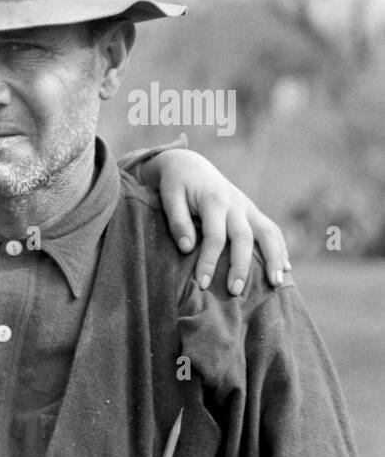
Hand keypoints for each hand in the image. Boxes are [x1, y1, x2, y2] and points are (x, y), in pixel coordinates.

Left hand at [149, 149, 290, 293]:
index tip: (202, 284)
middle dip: (241, 266)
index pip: (215, 237)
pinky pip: (272, 230)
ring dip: (274, 258)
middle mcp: (235, 204)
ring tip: (276, 283)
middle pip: (244, 238)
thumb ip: (177, 221)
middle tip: (235, 291)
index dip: (209, 261)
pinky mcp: (252, 211)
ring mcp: (247, 207)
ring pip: (268, 232)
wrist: (190, 165)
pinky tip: (285, 268)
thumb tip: (187, 248)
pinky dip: (281, 249)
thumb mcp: (169, 197)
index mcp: (214, 201)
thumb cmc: (177, 184)